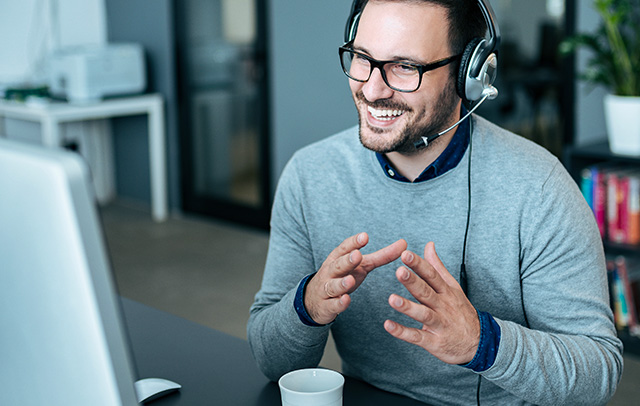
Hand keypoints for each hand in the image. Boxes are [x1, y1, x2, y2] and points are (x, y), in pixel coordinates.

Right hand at [305, 232, 406, 324]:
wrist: (315, 299)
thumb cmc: (343, 276)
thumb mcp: (362, 265)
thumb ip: (382, 256)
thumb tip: (404, 243)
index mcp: (338, 258)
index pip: (344, 248)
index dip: (354, 242)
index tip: (365, 236)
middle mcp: (330, 272)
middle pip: (337, 265)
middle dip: (347, 261)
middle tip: (357, 255)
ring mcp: (326, 289)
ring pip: (332, 285)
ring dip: (341, 283)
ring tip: (350, 280)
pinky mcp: (326, 306)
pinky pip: (333, 304)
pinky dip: (339, 303)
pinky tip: (346, 300)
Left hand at [384, 242, 479, 364]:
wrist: (480, 343)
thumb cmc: (461, 311)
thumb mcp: (453, 287)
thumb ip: (437, 267)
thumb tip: (428, 245)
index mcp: (446, 292)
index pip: (432, 275)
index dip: (419, 265)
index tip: (405, 254)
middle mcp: (443, 306)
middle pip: (427, 292)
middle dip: (413, 282)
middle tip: (399, 271)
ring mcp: (439, 324)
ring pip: (423, 314)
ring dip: (408, 307)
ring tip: (392, 299)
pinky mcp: (434, 342)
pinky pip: (417, 336)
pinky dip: (402, 332)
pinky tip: (388, 325)